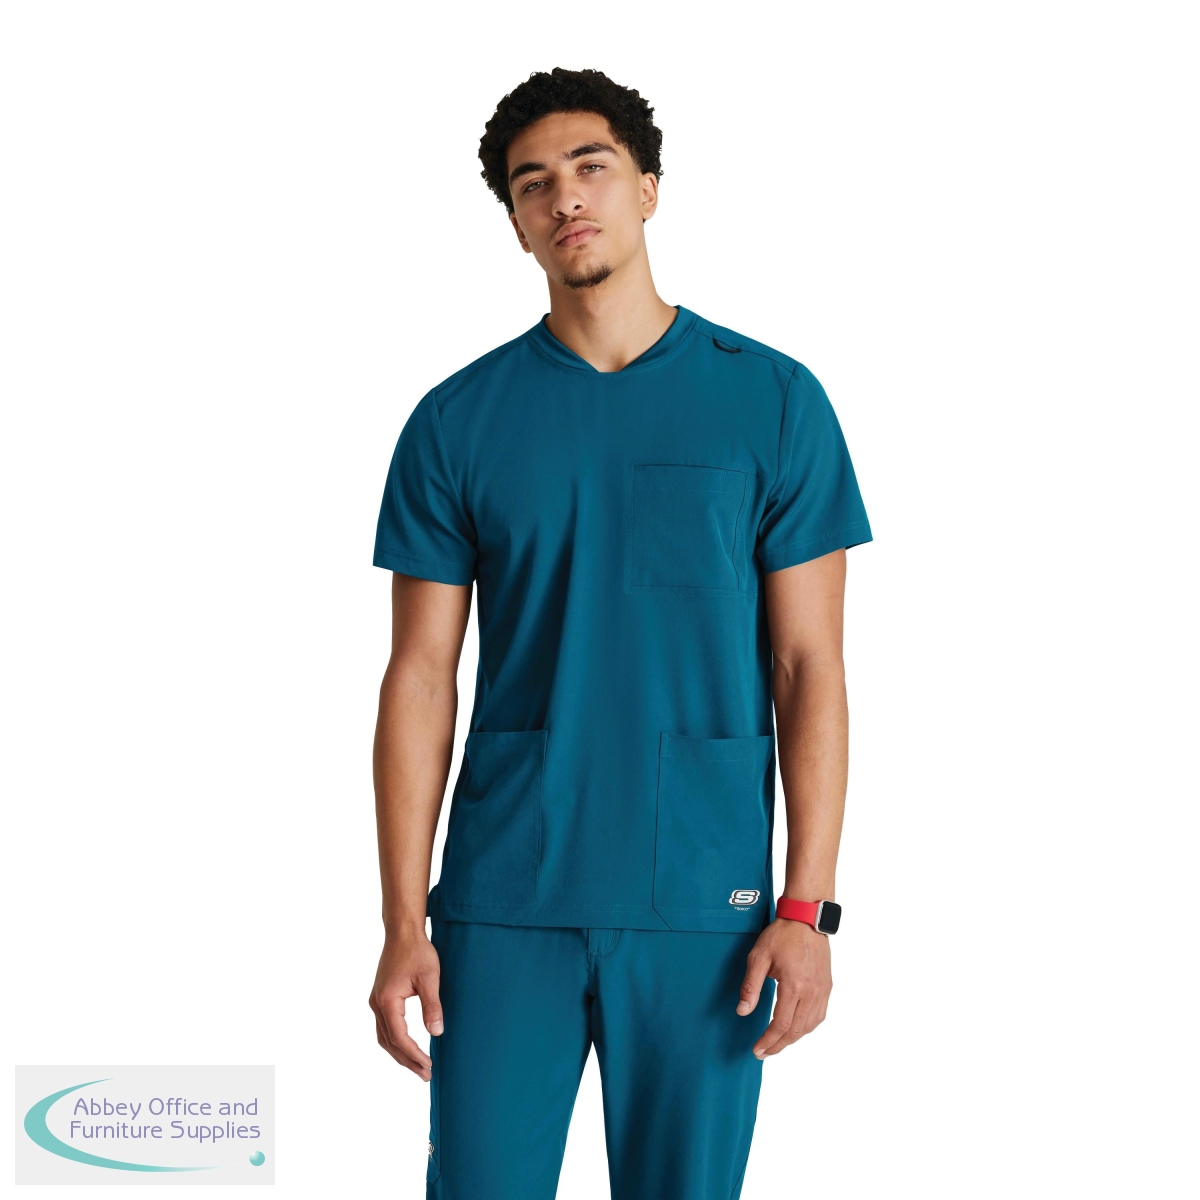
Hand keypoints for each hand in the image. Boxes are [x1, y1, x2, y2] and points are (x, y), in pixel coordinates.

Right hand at [368, 926, 443, 1080]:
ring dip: (400, 1053)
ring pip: (384, 1037)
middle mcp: (377, 1004)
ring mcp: (376, 1001)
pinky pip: (384, 1027)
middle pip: (389, 1042)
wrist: (402, 932)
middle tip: (425, 1075)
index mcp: (387, 1001)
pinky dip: (395, 1041)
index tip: (429, 1066)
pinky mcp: (380, 997)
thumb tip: (437, 1032)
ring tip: (418, 1067)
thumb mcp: (429, 978)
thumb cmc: (417, 952)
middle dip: (407, 1060)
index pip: (399, 1037)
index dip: (414, 1054)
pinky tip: (408, 1046)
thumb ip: (432, 1006)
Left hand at [737, 917, 831, 1057]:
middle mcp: (811, 992)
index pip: (781, 1024)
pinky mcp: (826, 987)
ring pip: (810, 1026)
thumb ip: (750, 986)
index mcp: (794, 985)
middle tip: (764, 1053)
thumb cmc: (782, 935)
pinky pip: (819, 1016)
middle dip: (778, 1045)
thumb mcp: (758, 957)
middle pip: (796, 1030)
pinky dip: (807, 1028)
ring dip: (793, 1039)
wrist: (806, 919)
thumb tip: (743, 1011)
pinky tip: (796, 1029)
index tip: (757, 1050)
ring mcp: (822, 990)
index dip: (768, 1041)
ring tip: (777, 1044)